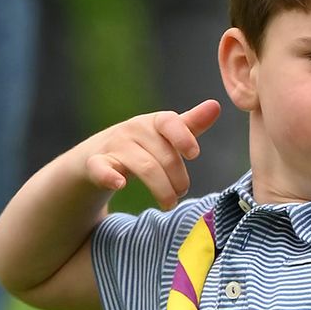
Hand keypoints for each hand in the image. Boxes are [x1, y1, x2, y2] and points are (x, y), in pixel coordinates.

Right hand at [81, 100, 220, 207]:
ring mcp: (113, 146)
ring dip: (161, 189)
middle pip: (163, 155)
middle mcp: (133, 130)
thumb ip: (191, 125)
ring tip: (169, 203)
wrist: (95, 156)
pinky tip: (120, 184)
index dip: (183, 137)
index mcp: (153, 122)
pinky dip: (110, 176)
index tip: (194, 155)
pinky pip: (101, 168)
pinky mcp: (95, 164)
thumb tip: (215, 105)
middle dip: (178, 178)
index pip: (169, 122)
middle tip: (182, 192)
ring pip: (143, 167)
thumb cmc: (142, 146)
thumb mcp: (165, 135)